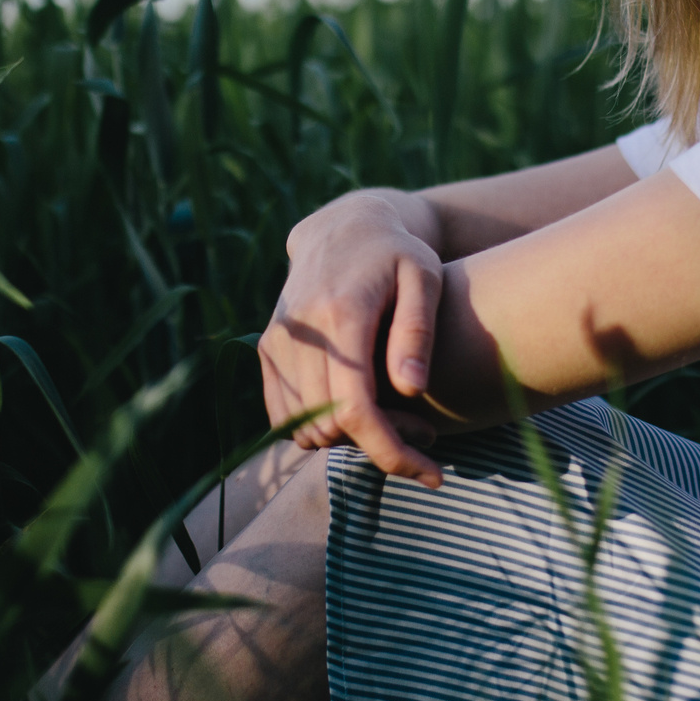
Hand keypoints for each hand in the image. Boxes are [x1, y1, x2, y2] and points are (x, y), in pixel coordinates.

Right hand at [258, 191, 445, 486]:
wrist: (344, 227)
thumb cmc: (398, 254)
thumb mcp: (424, 278)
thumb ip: (417, 331)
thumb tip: (412, 387)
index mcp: (339, 315)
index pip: (355, 409)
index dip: (391, 451)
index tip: (432, 473)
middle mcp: (298, 332)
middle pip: (331, 425)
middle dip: (383, 445)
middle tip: (426, 431)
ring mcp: (276, 342)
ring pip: (305, 427)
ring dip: (351, 440)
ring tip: (399, 418)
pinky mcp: (267, 351)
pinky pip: (285, 416)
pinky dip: (321, 428)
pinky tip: (361, 412)